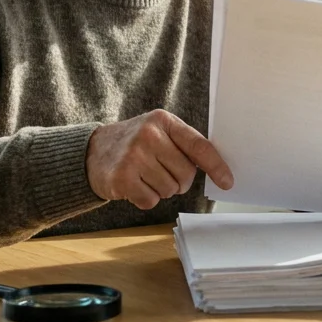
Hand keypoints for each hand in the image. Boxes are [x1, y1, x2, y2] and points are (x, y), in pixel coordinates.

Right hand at [85, 109, 232, 209]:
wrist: (93, 151)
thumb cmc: (135, 144)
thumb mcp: (158, 131)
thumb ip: (184, 145)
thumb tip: (218, 169)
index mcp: (163, 121)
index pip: (198, 145)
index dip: (216, 166)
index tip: (228, 181)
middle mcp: (148, 135)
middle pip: (186, 174)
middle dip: (179, 181)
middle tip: (161, 172)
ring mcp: (134, 156)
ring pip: (170, 190)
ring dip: (161, 189)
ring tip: (144, 175)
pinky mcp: (122, 178)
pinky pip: (151, 200)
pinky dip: (145, 198)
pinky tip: (134, 184)